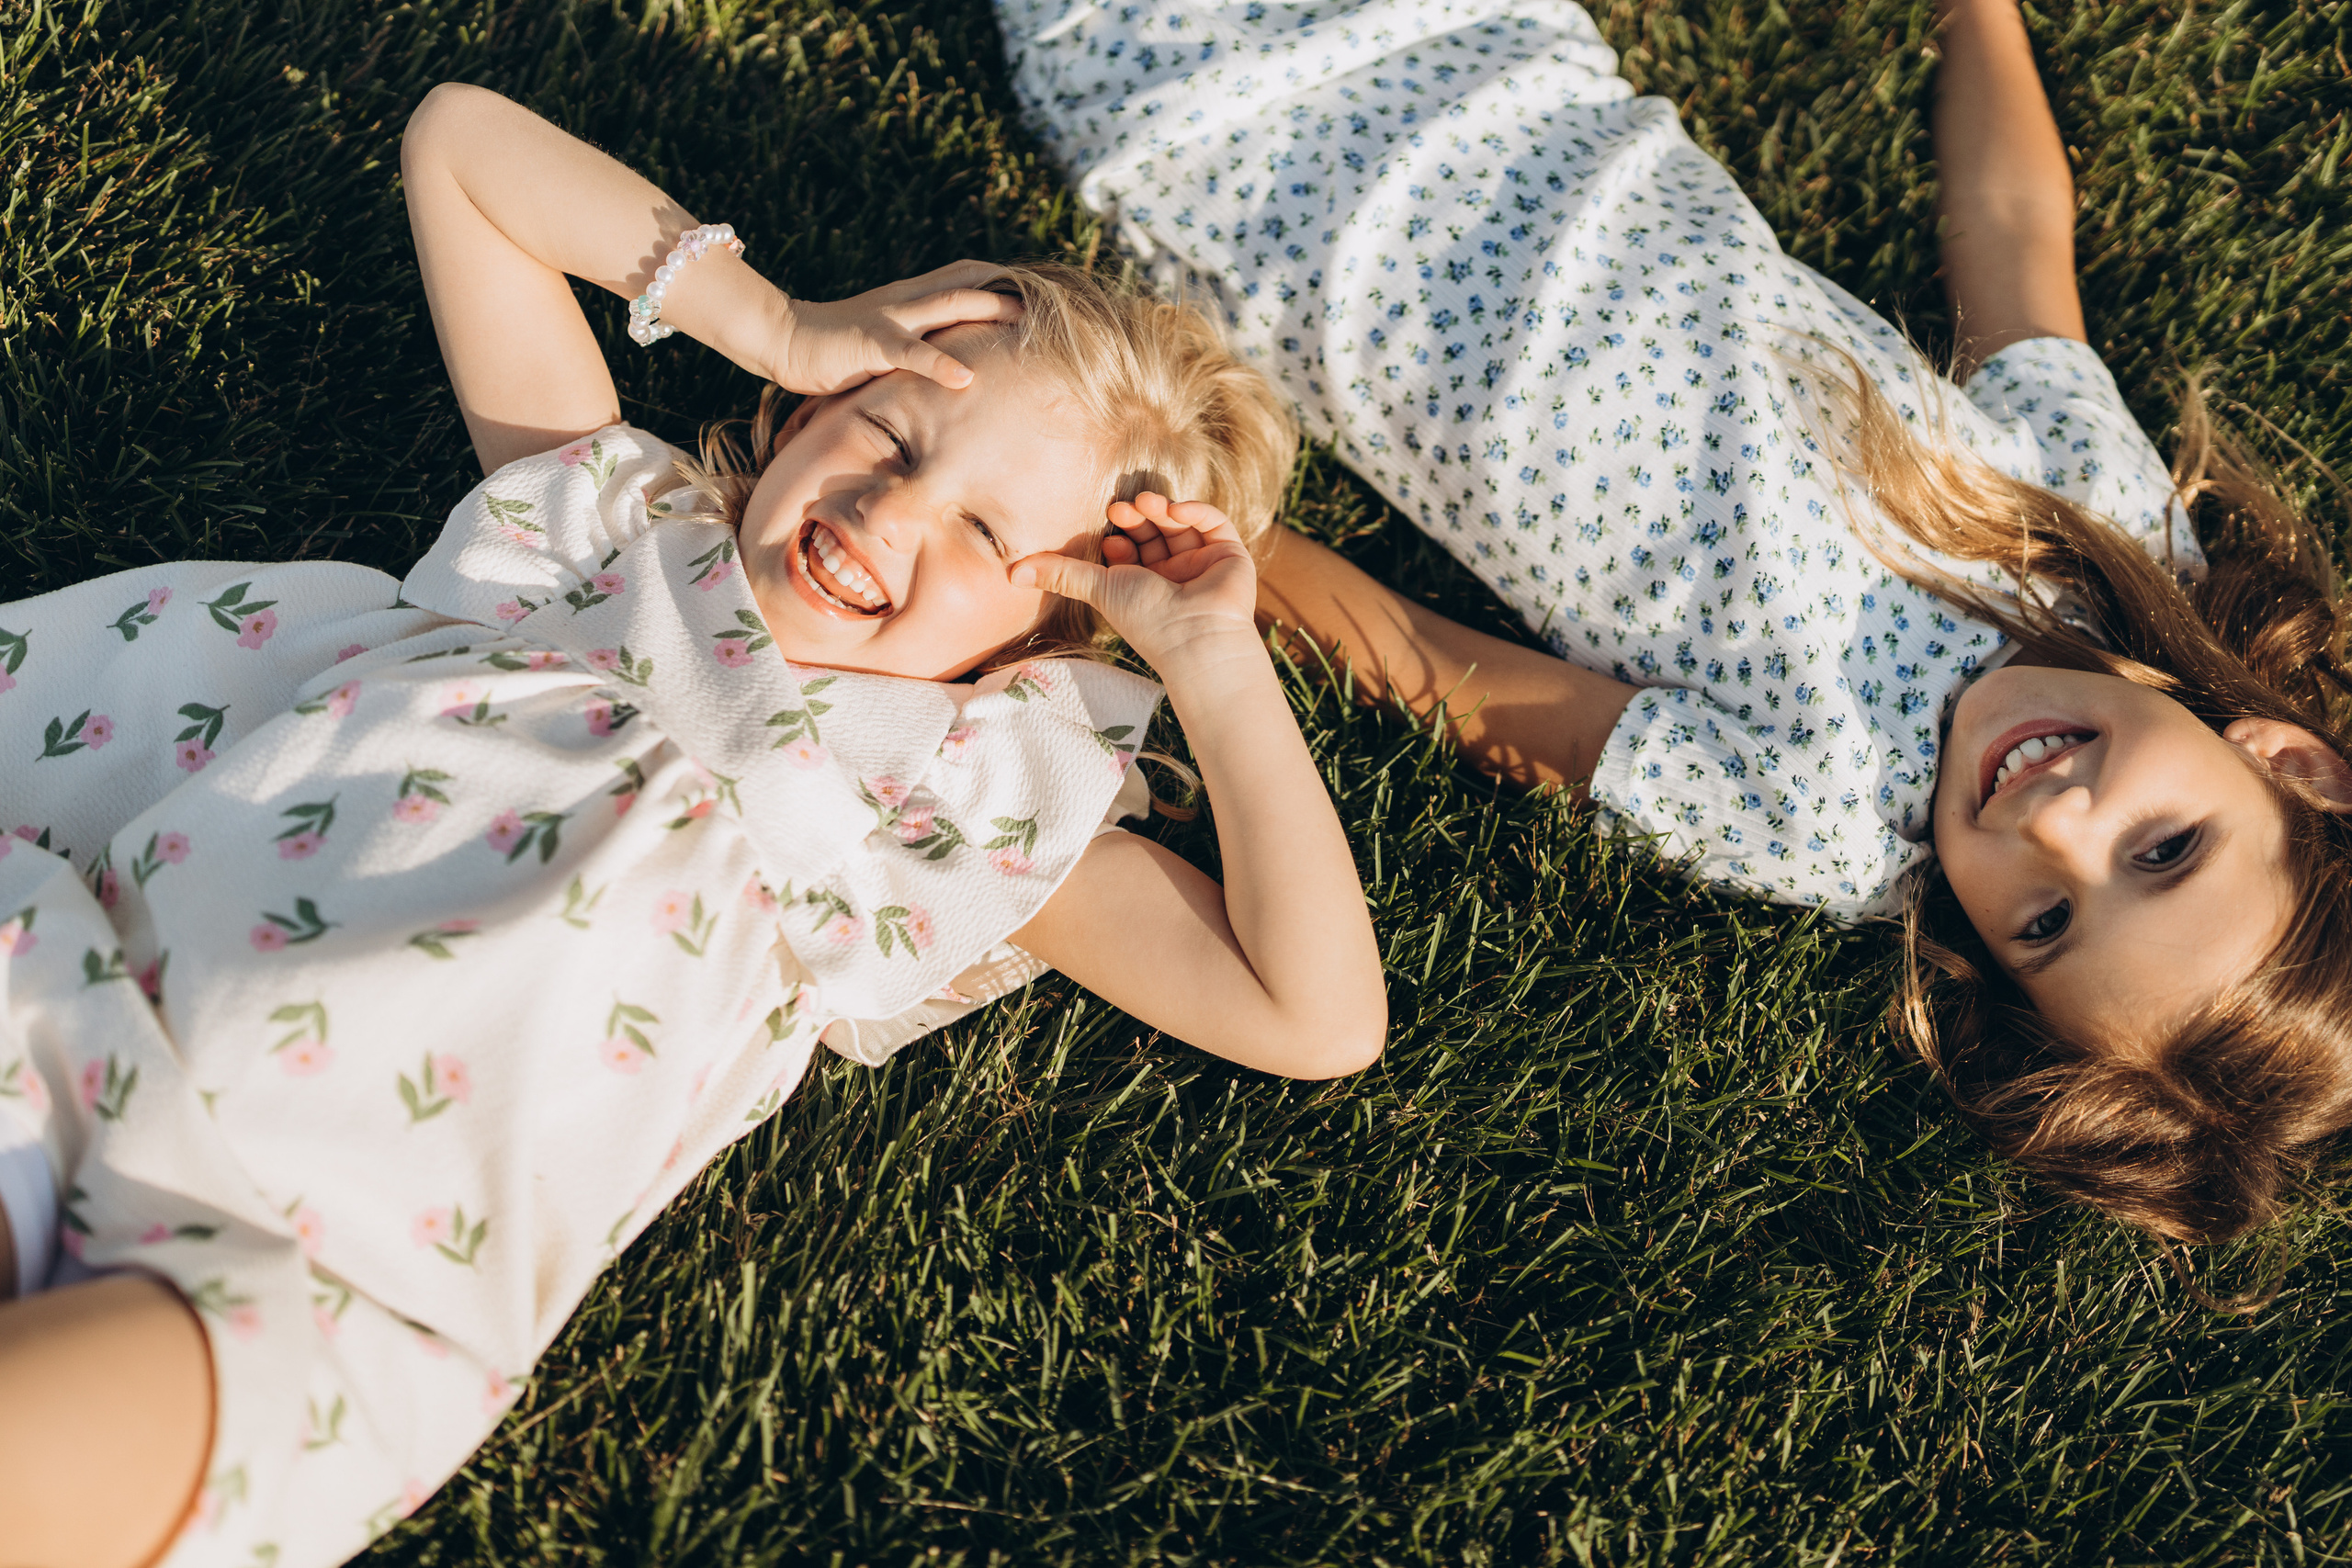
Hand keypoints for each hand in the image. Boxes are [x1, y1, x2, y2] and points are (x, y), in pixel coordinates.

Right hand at [769, 260, 1023, 395]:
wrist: (784, 340)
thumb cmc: (837, 349)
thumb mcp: (889, 343)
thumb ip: (921, 344)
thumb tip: (958, 361)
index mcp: (915, 299)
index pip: (970, 278)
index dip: (1008, 280)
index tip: (1046, 292)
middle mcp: (910, 300)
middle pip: (972, 282)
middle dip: (1014, 288)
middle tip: (1057, 298)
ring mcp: (892, 318)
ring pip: (950, 304)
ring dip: (991, 309)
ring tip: (1029, 321)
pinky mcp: (871, 343)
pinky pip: (911, 351)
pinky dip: (939, 364)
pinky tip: (964, 377)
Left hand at [1011, 493, 1262, 676]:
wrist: (1195, 639)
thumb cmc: (1148, 621)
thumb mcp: (1098, 588)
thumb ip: (1060, 574)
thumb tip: (1010, 573)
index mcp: (1145, 586)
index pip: (1132, 549)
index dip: (1119, 536)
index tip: (1107, 533)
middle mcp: (1174, 575)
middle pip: (1154, 532)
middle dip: (1137, 517)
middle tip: (1120, 508)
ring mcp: (1202, 565)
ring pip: (1180, 524)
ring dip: (1161, 510)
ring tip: (1144, 503)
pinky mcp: (1229, 555)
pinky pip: (1212, 523)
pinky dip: (1194, 511)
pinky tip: (1174, 509)